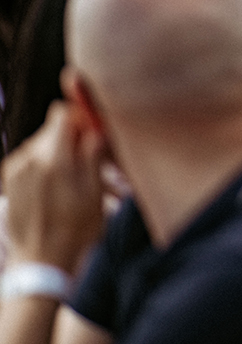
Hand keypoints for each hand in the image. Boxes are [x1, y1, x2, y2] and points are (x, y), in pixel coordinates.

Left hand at [1, 102, 106, 271]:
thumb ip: (93, 155)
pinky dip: (46, 167)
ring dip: (61, 155)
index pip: (61, 114)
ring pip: (42, 146)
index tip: (93, 132)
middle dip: (73, 140)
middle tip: (91, 163)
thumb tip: (95, 129)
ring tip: (76, 181)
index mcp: (53, 159)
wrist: (41, 262)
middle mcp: (29, 159)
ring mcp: (15, 171)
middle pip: (52, 130)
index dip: (80, 119)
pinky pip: (31, 161)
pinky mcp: (10, 182)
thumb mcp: (95, 193)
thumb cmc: (73, 231)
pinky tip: (58, 189)